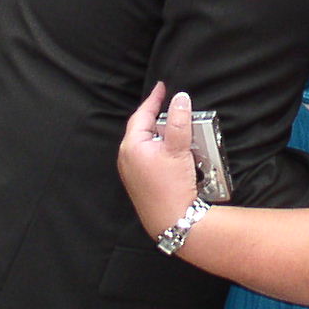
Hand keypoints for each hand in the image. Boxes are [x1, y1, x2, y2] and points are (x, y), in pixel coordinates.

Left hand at [119, 84, 201, 239]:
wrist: (173, 221)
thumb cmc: (172, 187)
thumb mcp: (179, 148)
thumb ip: (180, 120)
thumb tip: (181, 98)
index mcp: (131, 146)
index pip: (141, 115)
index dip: (153, 99)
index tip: (162, 87)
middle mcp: (126, 158)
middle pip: (143, 129)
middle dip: (158, 118)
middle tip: (171, 108)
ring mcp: (131, 172)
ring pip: (146, 144)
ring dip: (161, 136)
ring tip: (178, 132)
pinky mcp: (139, 183)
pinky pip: (148, 158)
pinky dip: (160, 151)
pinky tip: (174, 155)